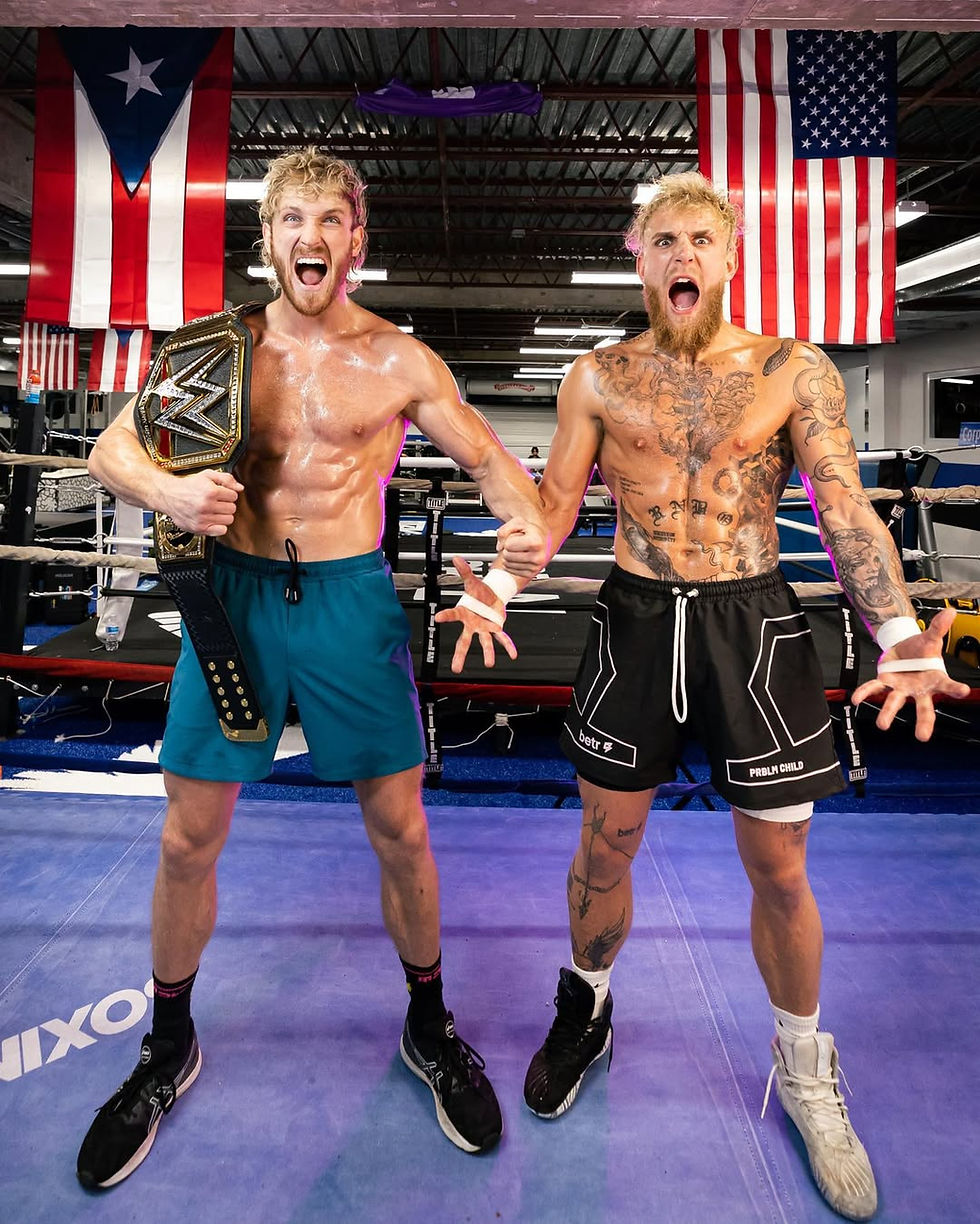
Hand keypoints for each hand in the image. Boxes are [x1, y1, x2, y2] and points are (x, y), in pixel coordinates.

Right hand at [162, 469, 243, 535]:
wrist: (167, 495)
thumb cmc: (187, 486)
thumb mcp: (206, 475)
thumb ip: (226, 478)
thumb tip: (240, 488)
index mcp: (210, 491)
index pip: (234, 496)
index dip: (228, 493)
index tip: (221, 493)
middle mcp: (206, 506)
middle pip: (232, 508)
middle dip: (226, 504)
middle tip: (216, 502)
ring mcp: (203, 518)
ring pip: (228, 520)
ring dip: (223, 515)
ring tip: (213, 510)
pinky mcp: (199, 528)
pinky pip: (221, 530)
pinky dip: (219, 526)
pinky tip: (212, 519)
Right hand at [434, 556, 517, 673]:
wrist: (491, 596)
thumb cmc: (479, 592)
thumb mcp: (472, 581)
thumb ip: (464, 571)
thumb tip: (456, 558)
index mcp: (464, 612)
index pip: (453, 614)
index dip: (446, 616)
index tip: (437, 618)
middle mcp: (473, 624)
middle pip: (464, 641)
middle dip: (461, 655)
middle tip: (455, 668)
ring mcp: (484, 628)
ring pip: (485, 643)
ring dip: (488, 653)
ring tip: (489, 663)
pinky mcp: (496, 628)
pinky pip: (503, 638)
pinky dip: (508, 646)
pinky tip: (513, 655)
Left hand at [496, 516, 548, 576]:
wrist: (541, 538)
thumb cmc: (530, 530)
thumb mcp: (517, 522)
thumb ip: (503, 531)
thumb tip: (499, 547)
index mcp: (536, 542)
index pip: (508, 545)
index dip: (509, 540)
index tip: (518, 537)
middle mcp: (538, 557)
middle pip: (507, 556)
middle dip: (507, 549)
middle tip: (517, 544)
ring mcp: (535, 567)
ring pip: (507, 565)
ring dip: (509, 557)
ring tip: (519, 550)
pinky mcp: (530, 574)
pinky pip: (511, 571)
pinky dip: (511, 564)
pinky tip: (519, 557)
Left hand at [851, 608, 970, 740]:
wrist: (904, 647)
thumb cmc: (921, 649)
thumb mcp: (930, 637)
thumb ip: (939, 627)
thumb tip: (950, 611)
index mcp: (935, 679)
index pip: (948, 685)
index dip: (956, 689)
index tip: (964, 691)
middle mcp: (919, 689)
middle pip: (923, 707)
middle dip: (923, 722)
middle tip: (922, 736)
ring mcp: (901, 688)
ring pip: (895, 702)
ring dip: (888, 713)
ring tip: (882, 725)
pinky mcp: (886, 682)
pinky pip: (874, 688)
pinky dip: (865, 693)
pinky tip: (856, 699)